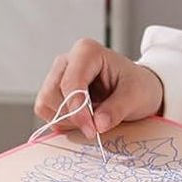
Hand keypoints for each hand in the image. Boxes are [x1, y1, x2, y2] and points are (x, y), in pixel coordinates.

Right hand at [35, 39, 163, 135]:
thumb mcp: (135, 97)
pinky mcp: (52, 92)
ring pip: (45, 104)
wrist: (135, 90)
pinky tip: (81, 118)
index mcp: (86, 52)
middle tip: (94, 126)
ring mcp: (56, 76)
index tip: (91, 129)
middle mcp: (67, 61)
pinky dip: (62, 122)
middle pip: (52, 94)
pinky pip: (45, 112)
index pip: (70, 83)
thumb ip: (117, 109)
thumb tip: (98, 124)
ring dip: (66, 120)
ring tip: (90, 118)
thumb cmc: (136, 86)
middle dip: (72, 116)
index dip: (77, 110)